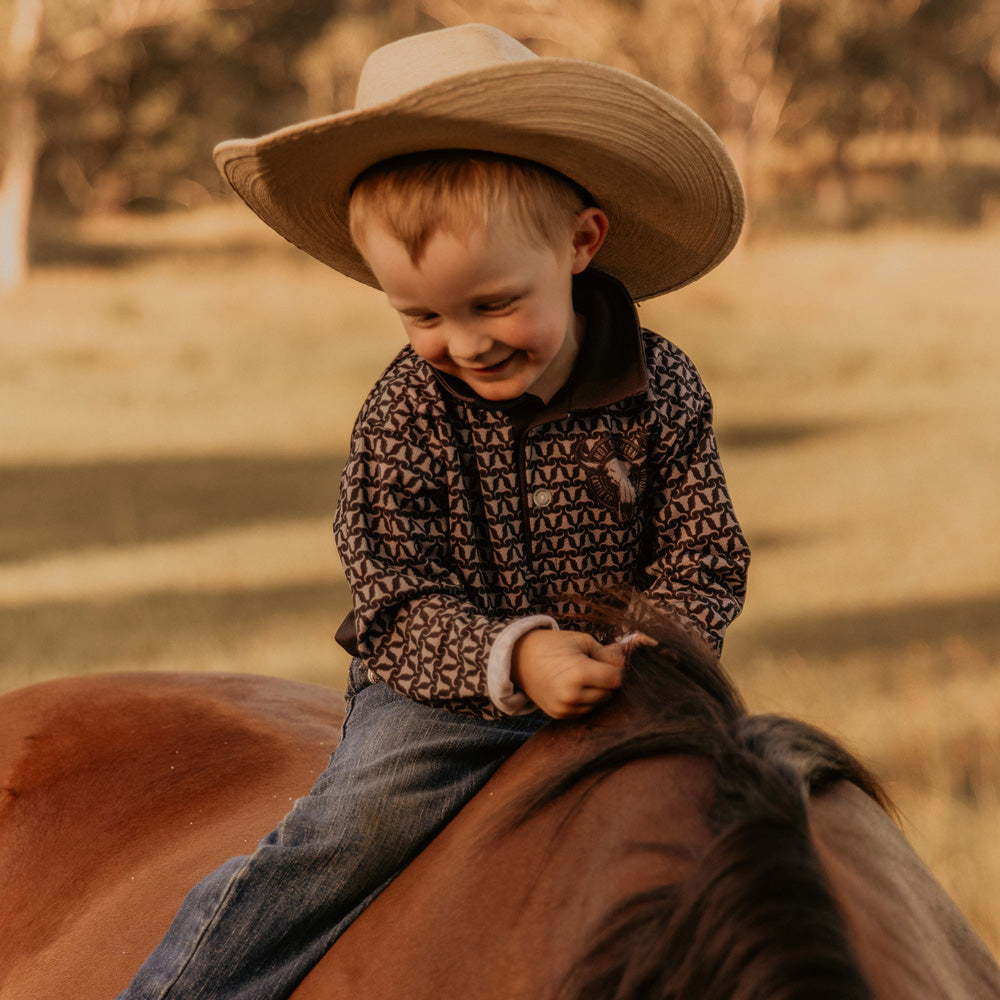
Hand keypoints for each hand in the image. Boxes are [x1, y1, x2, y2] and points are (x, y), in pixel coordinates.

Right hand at [511, 629, 625, 718]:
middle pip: (609, 694)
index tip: (613, 661)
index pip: (617, 680)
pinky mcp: (559, 715)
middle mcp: (572, 696)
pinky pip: (585, 710)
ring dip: (598, 692)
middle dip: (609, 681)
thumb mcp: (582, 641)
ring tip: (584, 675)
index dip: (619, 670)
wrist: (518, 658)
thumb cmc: (552, 645)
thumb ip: (608, 654)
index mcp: (579, 674)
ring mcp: (565, 708)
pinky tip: (576, 686)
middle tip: (597, 666)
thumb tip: (627, 661)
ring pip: (599, 704)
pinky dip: (586, 700)